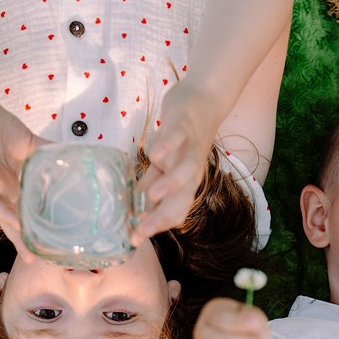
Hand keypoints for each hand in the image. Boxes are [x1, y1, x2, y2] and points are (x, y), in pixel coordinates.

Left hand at [0, 91, 47, 257]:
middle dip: (15, 235)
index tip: (40, 257)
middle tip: (28, 254)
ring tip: (16, 223)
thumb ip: (51, 155)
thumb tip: (80, 160)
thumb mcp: (32, 145)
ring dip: (1, 211)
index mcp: (10, 187)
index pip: (18, 216)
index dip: (27, 236)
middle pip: (4, 217)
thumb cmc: (4, 130)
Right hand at [132, 82, 214, 243]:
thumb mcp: (167, 162)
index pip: (174, 212)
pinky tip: (153, 155)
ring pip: (185, 171)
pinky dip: (167, 147)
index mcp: (185, 182)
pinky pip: (177, 139)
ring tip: (151, 195)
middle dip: (161, 217)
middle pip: (181, 199)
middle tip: (140, 232)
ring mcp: (189, 148)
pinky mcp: (184, 127)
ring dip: (169, 184)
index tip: (134, 239)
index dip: (156, 226)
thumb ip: (153, 180)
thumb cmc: (183, 135)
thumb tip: (139, 201)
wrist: (205, 98)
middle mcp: (191, 170)